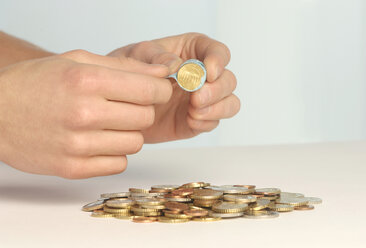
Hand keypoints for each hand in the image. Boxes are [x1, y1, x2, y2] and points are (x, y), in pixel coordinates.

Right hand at [0, 50, 170, 177]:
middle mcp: (84, 113)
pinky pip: (119, 163)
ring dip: (128, 132)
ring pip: (136, 143)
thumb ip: (125, 66)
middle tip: (123, 105)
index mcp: (87, 81)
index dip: (160, 89)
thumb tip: (164, 72)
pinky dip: (114, 152)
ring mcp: (78, 145)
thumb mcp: (77, 61)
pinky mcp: (73, 168)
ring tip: (108, 124)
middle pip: (146, 117)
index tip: (155, 90)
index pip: (150, 90)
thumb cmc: (36, 83)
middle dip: (142, 109)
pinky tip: (98, 141)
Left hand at [108, 33, 239, 142]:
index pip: (219, 52)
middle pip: (229, 80)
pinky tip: (190, 120)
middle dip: (217, 90)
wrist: (121, 104)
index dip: (219, 61)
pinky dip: (206, 122)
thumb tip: (175, 63)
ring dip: (217, 108)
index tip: (208, 73)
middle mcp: (203, 75)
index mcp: (193, 52)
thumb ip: (155, 56)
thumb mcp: (137, 56)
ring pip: (230, 103)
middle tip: (197, 98)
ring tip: (193, 112)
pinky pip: (215, 122)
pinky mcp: (198, 119)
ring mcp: (203, 99)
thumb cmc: (130, 72)